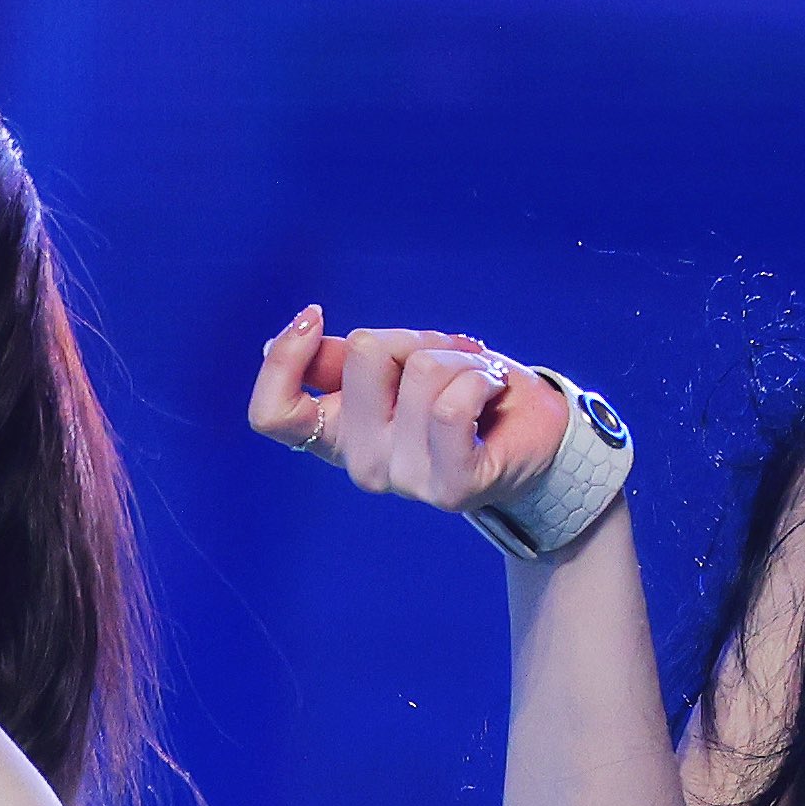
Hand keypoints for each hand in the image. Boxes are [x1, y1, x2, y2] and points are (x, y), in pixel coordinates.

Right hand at [249, 308, 571, 518]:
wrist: (531, 433)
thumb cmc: (463, 393)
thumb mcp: (399, 365)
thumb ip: (345, 360)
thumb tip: (280, 342)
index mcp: (337, 434)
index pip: (272, 414)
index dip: (284, 358)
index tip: (314, 317)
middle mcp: (361, 464)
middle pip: (364, 354)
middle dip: (414, 336)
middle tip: (445, 360)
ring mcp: (403, 479)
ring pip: (421, 372)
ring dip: (461, 355)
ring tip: (477, 377)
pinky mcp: (451, 488)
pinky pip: (453, 406)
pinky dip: (482, 377)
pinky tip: (493, 390)